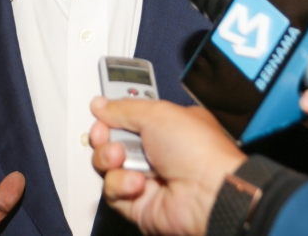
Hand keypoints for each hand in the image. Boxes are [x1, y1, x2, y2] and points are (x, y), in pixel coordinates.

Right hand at [90, 97, 245, 235]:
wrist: (207, 192)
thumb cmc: (197, 150)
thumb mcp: (157, 113)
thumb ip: (123, 108)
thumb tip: (101, 104)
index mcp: (165, 126)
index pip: (128, 117)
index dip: (112, 115)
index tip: (101, 113)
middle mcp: (156, 151)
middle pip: (113, 141)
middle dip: (105, 136)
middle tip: (106, 135)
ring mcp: (147, 177)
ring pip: (108, 166)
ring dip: (110, 159)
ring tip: (122, 158)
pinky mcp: (137, 202)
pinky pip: (112, 190)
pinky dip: (121, 184)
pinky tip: (138, 182)